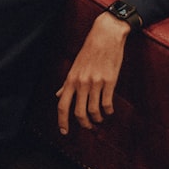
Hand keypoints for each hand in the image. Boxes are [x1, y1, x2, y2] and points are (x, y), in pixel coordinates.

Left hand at [55, 12, 129, 134]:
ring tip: (100, 118)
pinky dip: (108, 111)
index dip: (62, 121)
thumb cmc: (89, 51)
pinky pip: (107, 103)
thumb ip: (67, 84)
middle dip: (84, 124)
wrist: (105, 36)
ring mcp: (95, 82)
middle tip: (89, 128)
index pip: (62, 105)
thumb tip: (59, 95)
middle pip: (78, 112)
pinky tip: (109, 111)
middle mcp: (81, 83)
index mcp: (71, 79)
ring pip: (93, 110)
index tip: (64, 132)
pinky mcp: (109, 81)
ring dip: (97, 118)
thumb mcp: (75, 67)